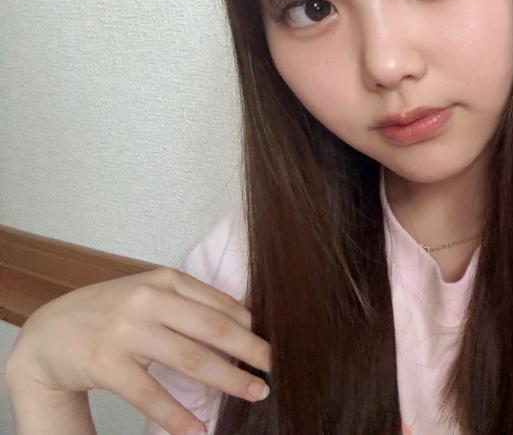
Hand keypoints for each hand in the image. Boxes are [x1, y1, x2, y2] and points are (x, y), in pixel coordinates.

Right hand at [5, 267, 270, 434]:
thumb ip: (193, 301)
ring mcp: (127, 330)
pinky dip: (176, 415)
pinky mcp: (107, 362)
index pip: (221, 304)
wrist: (49, 333)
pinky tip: (197, 430)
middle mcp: (148, 299)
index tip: (276, 344)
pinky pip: (149, 394)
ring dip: (228, 380)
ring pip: (190, 358)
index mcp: (166, 280)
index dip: (252, 327)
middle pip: (214, 328)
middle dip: (251, 350)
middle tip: (276, 368)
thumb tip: (249, 315)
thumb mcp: (152, 294)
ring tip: (254, 393)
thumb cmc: (112, 312)